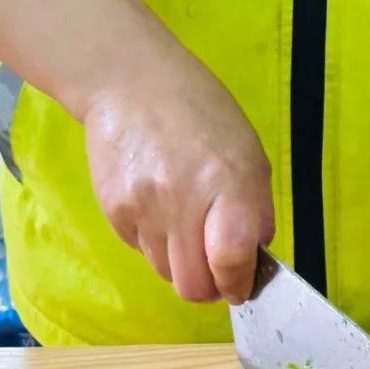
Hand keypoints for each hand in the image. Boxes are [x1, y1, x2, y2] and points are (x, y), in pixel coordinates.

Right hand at [82, 50, 273, 303]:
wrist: (129, 82)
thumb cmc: (201, 114)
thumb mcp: (249, 154)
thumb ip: (256, 211)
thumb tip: (252, 259)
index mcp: (227, 184)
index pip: (230, 260)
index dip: (237, 284)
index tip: (240, 286)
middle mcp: (182, 202)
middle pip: (192, 285)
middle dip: (208, 286)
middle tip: (214, 268)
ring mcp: (142, 209)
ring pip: (165, 273)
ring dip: (180, 263)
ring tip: (185, 224)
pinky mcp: (113, 211)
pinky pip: (140, 250)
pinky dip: (155, 241)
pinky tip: (159, 206)